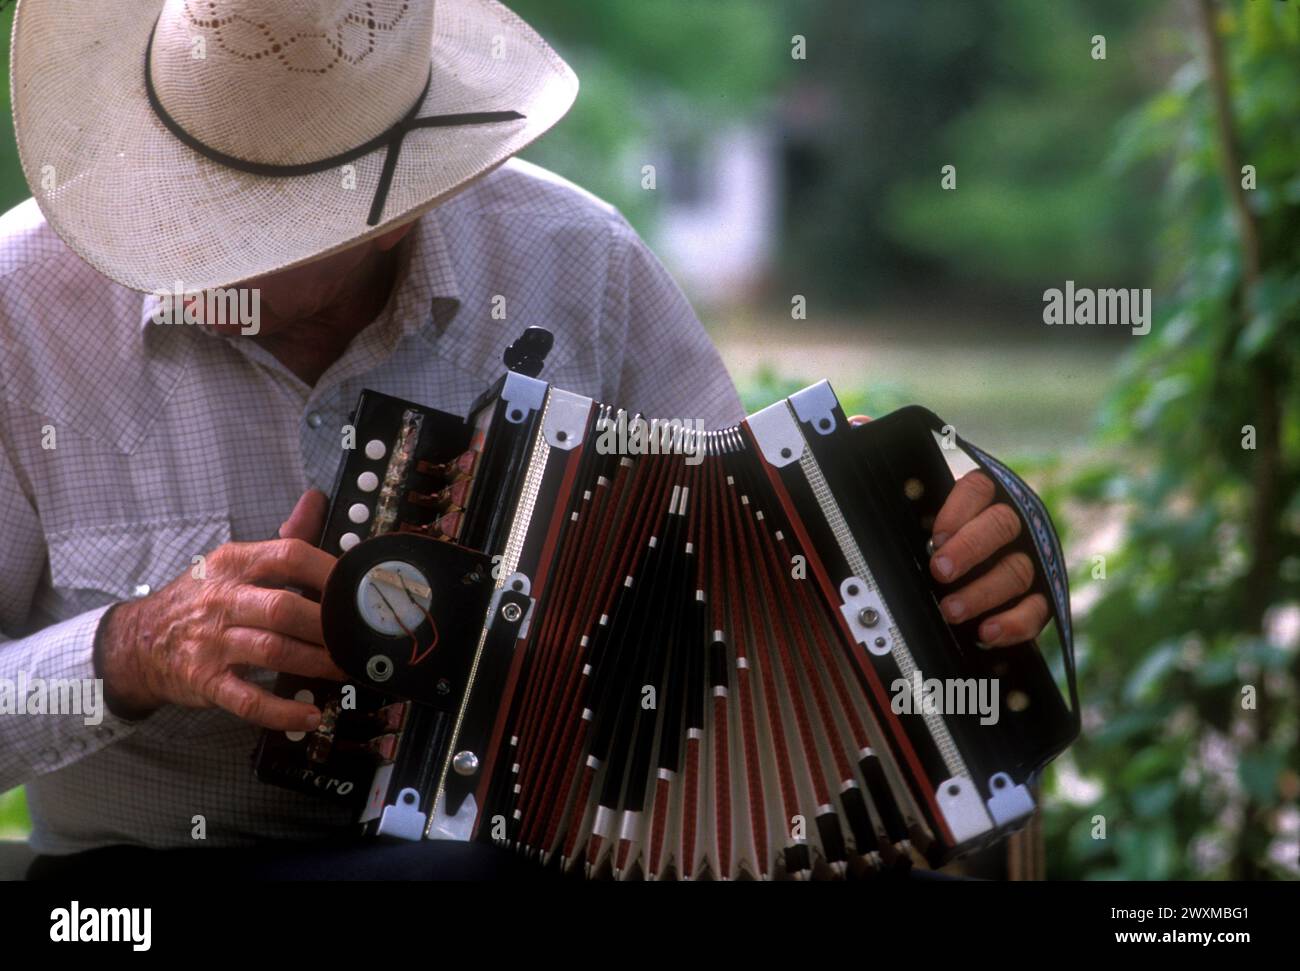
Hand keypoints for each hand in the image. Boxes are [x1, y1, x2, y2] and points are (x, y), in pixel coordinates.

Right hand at [97, 490, 346, 729]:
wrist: (138, 641)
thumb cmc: (200, 599)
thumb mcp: (234, 561)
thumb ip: (283, 536)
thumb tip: (316, 499)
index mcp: (235, 564)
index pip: (289, 555)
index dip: (330, 572)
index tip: (360, 587)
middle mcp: (223, 600)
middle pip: (285, 608)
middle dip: (328, 625)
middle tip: (359, 636)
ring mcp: (212, 643)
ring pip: (273, 652)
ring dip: (317, 663)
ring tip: (347, 669)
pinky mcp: (206, 681)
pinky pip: (248, 700)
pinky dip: (283, 710)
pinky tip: (311, 713)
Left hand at [849, 417, 1048, 646]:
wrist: (957, 590)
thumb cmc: (932, 541)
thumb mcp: (910, 508)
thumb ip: (890, 473)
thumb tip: (858, 427)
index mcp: (980, 499)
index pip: (978, 488)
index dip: (958, 509)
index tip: (935, 533)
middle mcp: (1009, 525)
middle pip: (1001, 525)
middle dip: (970, 548)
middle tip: (939, 570)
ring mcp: (1028, 562)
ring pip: (1016, 570)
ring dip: (983, 592)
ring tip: (951, 610)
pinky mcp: (1039, 600)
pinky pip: (1037, 610)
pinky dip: (1013, 622)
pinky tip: (987, 633)